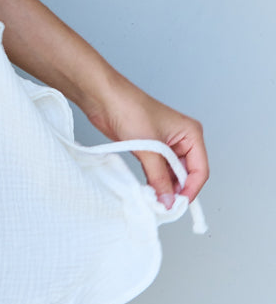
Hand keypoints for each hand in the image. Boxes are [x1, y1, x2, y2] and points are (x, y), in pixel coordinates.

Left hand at [85, 80, 208, 209]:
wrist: (104, 98)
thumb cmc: (129, 110)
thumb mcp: (148, 149)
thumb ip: (159, 177)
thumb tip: (167, 200)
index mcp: (191, 134)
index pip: (200, 170)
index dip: (191, 189)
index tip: (177, 204)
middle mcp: (183, 140)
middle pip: (187, 174)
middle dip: (176, 190)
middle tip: (164, 205)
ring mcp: (167, 145)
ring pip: (172, 174)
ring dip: (164, 187)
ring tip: (154, 199)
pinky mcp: (151, 149)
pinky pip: (159, 171)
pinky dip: (155, 181)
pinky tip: (148, 190)